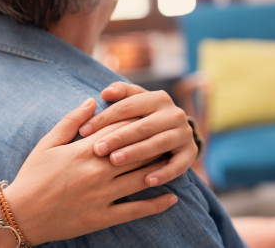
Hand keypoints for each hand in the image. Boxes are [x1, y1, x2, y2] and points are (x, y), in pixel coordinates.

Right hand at [4, 98, 177, 244]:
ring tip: (174, 160)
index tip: (151, 115)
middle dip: (154, 141)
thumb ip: (71, 121)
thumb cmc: (33, 175)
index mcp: (84, 150)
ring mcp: (102, 195)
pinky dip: (156, 204)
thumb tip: (92, 101)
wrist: (21, 214)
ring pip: (141, 178)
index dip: (137, 121)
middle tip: (170, 134)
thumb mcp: (47, 143)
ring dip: (160, 168)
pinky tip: (171, 198)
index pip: (119, 130)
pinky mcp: (103, 217)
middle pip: (136, 151)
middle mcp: (98, 171)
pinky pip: (135, 210)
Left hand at [79, 82, 197, 186]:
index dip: (104, 118)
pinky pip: (178, 165)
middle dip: (118, 138)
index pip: (127, 106)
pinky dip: (164, 173)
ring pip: (158, 144)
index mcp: (157, 98)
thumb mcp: (133, 101)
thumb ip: (120, 93)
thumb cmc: (143, 117)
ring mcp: (184, 133)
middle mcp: (174, 114)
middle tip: (97, 149)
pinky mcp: (190, 153)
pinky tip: (147, 182)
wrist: (175, 132)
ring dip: (136, 153)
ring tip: (115, 161)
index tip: (83, 131)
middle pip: (142, 126)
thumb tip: (105, 93)